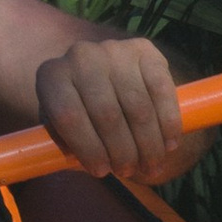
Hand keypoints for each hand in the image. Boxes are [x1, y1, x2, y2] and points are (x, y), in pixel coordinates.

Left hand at [32, 34, 195, 185]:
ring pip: (138, 106)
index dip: (87, 148)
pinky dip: (168, 122)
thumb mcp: (63, 130)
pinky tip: (169, 145)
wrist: (103, 78)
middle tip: (128, 172)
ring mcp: (114, 49)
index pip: (68, 115)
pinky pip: (161, 90)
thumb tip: (91, 166)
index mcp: (52, 76)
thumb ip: (69, 148)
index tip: (101, 172)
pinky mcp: (144, 49)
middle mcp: (81, 56)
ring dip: (148, 144)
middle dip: (122, 151)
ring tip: (150, 166)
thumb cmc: (80, 115)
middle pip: (106, 113)